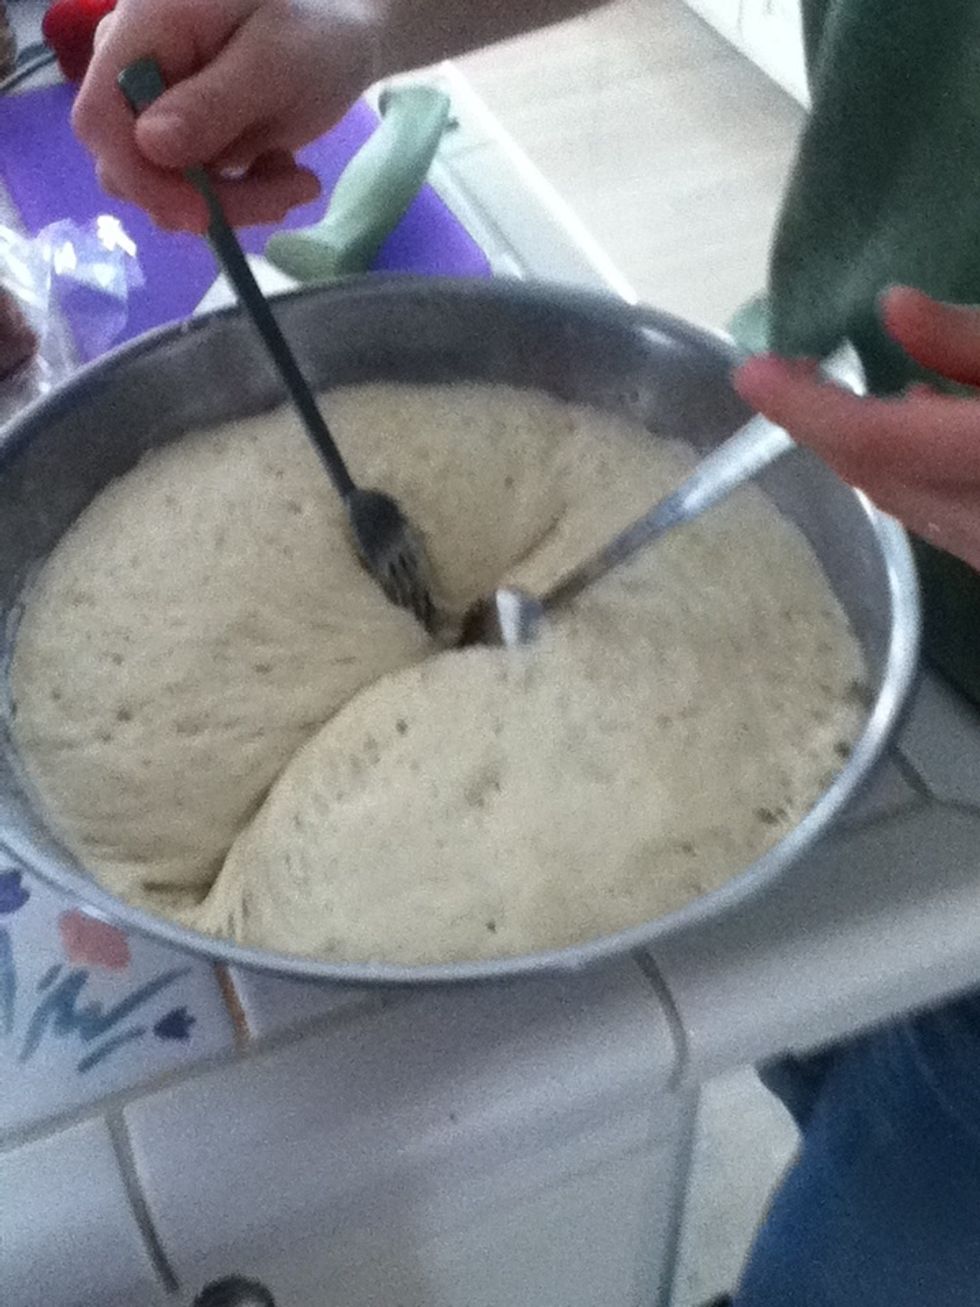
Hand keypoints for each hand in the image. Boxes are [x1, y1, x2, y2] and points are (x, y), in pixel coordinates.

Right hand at [72, 0, 381, 230]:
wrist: (343, 31)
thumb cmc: (315, 29)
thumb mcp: (275, 63)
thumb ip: (214, 103)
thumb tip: (150, 145)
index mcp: (143, 28)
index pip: (100, 115)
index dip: (139, 175)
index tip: (200, 214)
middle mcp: (135, 67)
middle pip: (132, 164)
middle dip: (207, 198)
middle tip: (286, 194)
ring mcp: (156, 104)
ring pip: (165, 187)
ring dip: (235, 202)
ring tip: (298, 180)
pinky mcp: (182, 136)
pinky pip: (191, 189)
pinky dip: (242, 196)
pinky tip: (285, 171)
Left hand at [734, 288, 979, 570]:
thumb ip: (971, 338)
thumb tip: (893, 306)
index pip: (874, 440)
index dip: (805, 407)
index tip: (751, 372)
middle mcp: (977, 524)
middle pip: (873, 477)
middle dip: (818, 425)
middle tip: (782, 372)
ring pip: (898, 502)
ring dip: (855, 448)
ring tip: (827, 389)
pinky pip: (933, 515)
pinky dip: (904, 468)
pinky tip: (913, 418)